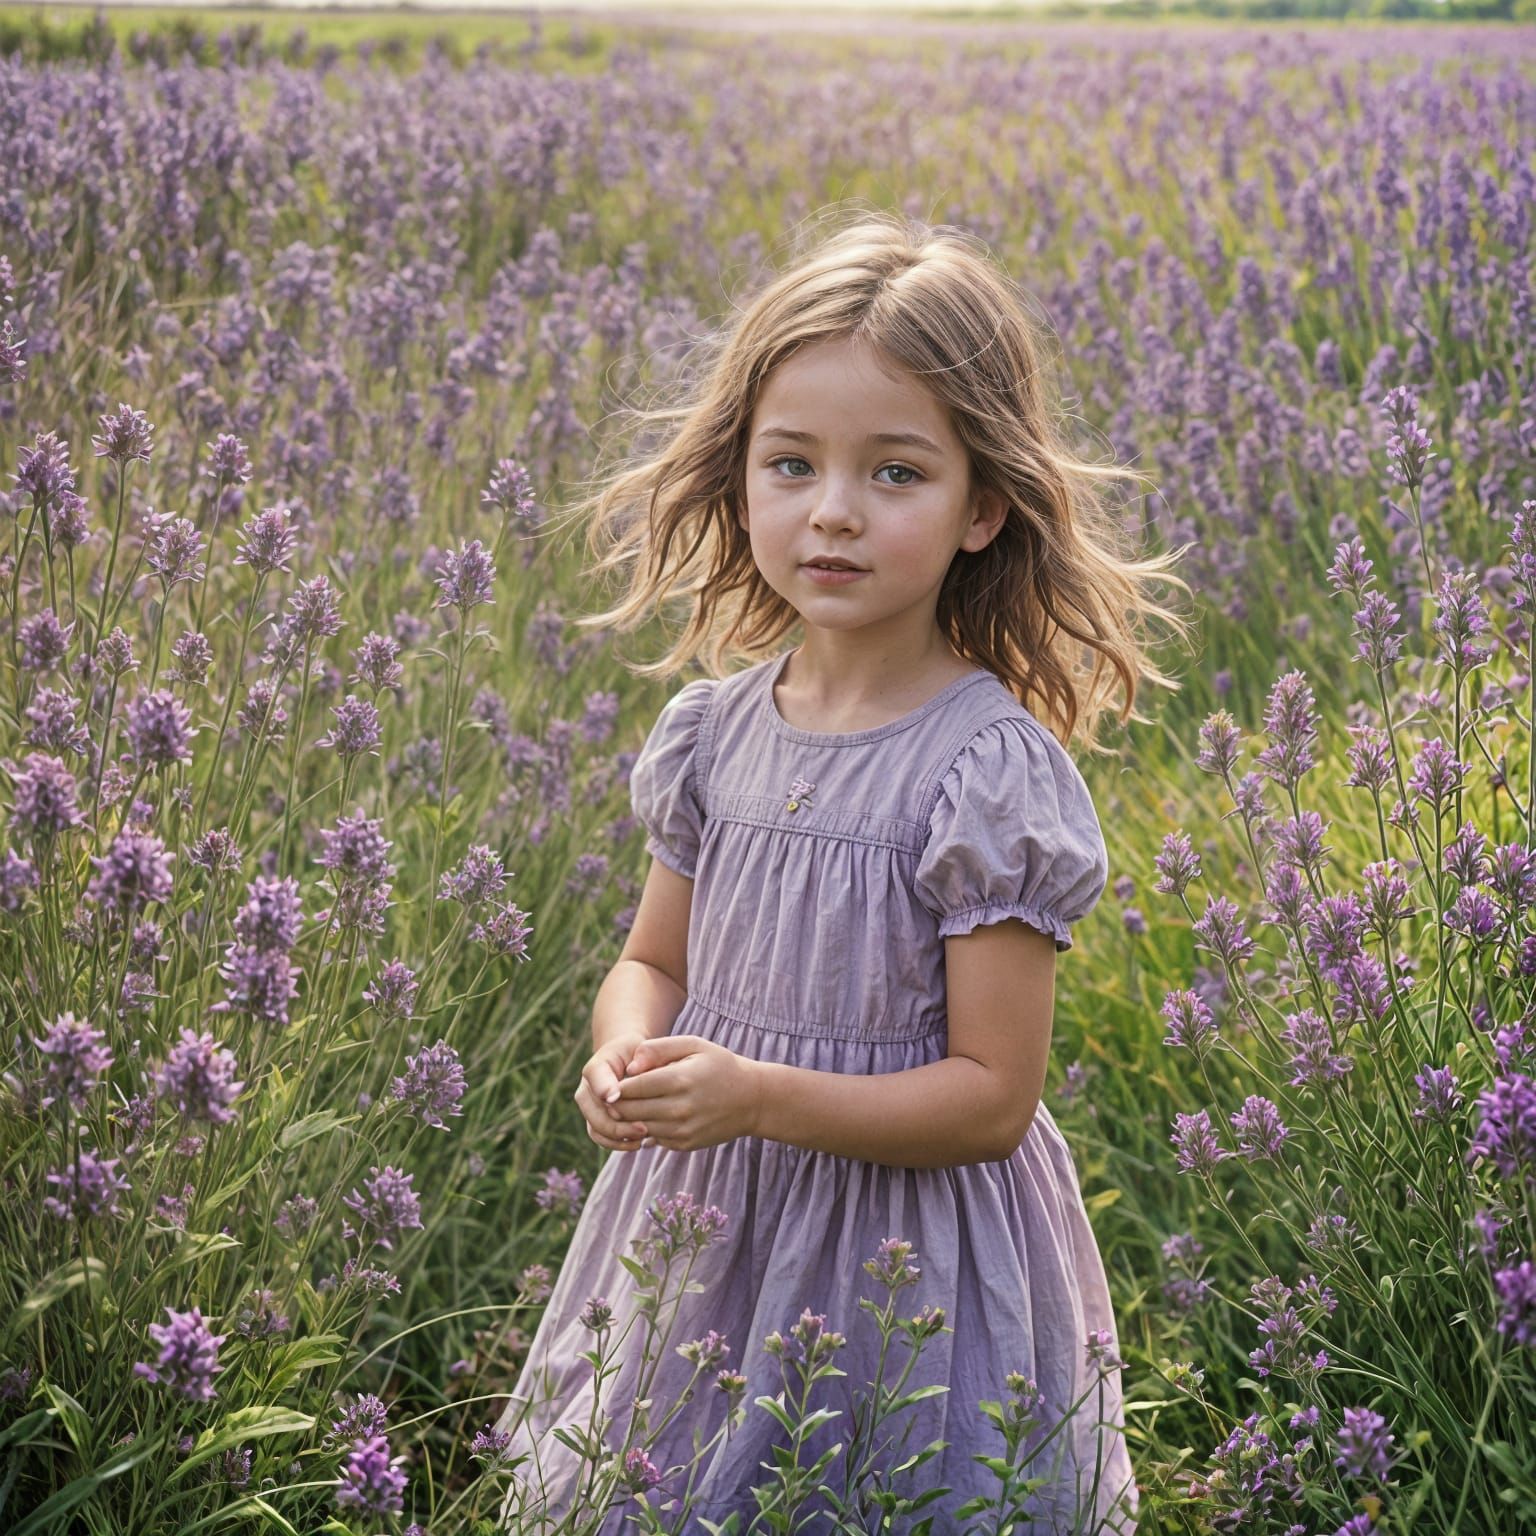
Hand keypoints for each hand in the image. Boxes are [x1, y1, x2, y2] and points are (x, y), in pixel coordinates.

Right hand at [574, 1031, 652, 1152]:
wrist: (631, 1059)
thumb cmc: (641, 1055)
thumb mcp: (643, 1051)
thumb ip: (638, 1062)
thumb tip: (616, 1094)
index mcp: (595, 1068)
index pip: (596, 1077)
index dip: (605, 1089)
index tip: (619, 1099)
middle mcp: (586, 1089)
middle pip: (595, 1112)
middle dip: (618, 1125)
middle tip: (643, 1128)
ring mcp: (589, 1107)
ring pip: (596, 1129)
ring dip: (618, 1138)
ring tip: (641, 1139)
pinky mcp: (596, 1121)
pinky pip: (601, 1138)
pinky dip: (617, 1144)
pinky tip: (637, 1143)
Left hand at [611, 1034, 760, 1152]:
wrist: (752, 1099)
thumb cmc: (719, 1066)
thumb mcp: (693, 1045)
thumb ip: (658, 1049)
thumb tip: (629, 1067)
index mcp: (679, 1080)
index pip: (631, 1088)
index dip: (615, 1087)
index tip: (612, 1082)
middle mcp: (680, 1109)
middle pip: (630, 1111)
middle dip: (617, 1104)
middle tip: (613, 1096)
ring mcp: (683, 1130)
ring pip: (638, 1128)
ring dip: (629, 1119)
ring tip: (630, 1105)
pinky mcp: (685, 1144)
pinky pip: (654, 1139)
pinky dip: (647, 1129)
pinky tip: (651, 1116)